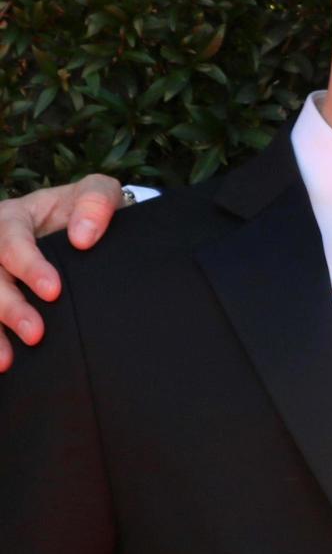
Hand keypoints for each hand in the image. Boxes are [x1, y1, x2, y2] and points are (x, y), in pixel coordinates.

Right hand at [0, 175, 124, 370]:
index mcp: (13, 218)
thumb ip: (95, 204)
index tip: (54, 291)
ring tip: (6, 361)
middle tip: (36, 333)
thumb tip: (82, 239)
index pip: (10, 242)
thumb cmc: (89, 209)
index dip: (29, 267)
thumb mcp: (99, 193)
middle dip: (8, 307)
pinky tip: (0, 360)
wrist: (86, 227)